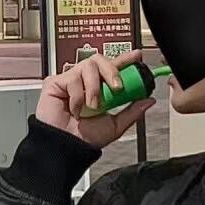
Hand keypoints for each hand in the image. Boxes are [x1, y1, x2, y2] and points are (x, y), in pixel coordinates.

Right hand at [36, 49, 154, 148]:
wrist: (66, 147)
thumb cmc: (84, 139)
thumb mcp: (114, 126)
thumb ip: (132, 112)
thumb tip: (148, 101)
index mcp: (100, 89)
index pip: (112, 67)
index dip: (125, 59)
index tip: (137, 57)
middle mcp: (85, 82)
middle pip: (100, 59)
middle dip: (113, 71)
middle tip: (117, 87)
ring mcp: (71, 80)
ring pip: (88, 65)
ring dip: (94, 88)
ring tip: (92, 106)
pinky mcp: (56, 82)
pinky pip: (72, 79)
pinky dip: (77, 97)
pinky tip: (75, 110)